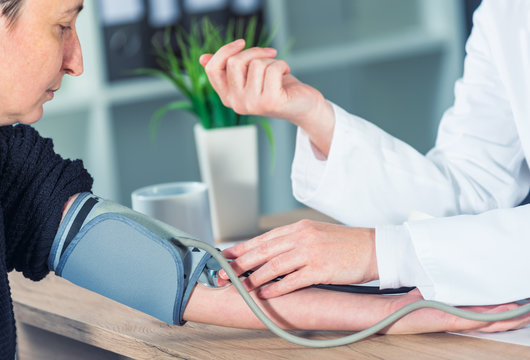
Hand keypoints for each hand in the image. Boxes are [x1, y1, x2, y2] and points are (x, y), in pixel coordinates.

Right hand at [200, 39, 334, 155]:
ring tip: (278, 72)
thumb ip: (229, 68)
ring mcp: (252, 104)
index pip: (212, 69)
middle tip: (270, 54)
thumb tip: (203, 58)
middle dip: (254, 51)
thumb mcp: (250, 75)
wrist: (303, 105)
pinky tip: (286, 75)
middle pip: (234, 62)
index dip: (225, 51)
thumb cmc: (277, 87)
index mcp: (228, 97)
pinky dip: (283, 65)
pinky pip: (273, 68)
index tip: (241, 43)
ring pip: (256, 64)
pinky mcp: (270, 102)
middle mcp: (237, 103)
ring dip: (271, 61)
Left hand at [219, 219, 377, 298]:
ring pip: (274, 266)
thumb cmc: (345, 243)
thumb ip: (294, 241)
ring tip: (240, 287)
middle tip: (223, 273)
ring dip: (253, 277)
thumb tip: (271, 254)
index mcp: (299, 227)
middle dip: (240, 263)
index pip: (264, 238)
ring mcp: (311, 252)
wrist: (374, 248)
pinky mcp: (321, 270)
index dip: (242, 248)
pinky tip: (264, 293)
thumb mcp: (316, 234)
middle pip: (263, 251)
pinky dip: (276, 288)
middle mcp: (302, 237)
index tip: (226, 256)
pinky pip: (292, 280)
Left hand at [384, 289, 529, 333]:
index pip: (489, 308)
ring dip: (509, 317)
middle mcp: (461, 316)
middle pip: (495, 318)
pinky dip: (490, 318)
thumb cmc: (411, 300)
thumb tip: (461, 267)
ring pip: (489, 321)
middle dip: (515, 314)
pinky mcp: (449, 321)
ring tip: (525, 312)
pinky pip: (474, 320)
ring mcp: (456, 320)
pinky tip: (504, 313)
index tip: (523, 300)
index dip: (507, 305)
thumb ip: (449, 281)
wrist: (390, 311)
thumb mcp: (434, 286)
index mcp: (460, 309)